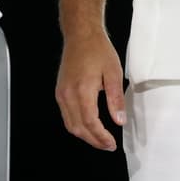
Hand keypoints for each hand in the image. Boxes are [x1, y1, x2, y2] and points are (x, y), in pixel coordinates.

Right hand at [55, 30, 125, 151]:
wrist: (81, 34)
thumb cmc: (98, 49)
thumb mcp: (113, 72)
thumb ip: (116, 98)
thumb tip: (119, 120)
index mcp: (82, 89)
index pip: (90, 122)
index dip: (101, 137)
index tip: (111, 144)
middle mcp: (68, 93)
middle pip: (78, 128)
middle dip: (94, 140)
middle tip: (108, 145)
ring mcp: (61, 93)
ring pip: (70, 124)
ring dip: (85, 135)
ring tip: (100, 139)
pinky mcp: (60, 91)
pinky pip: (66, 115)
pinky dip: (77, 126)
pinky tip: (89, 126)